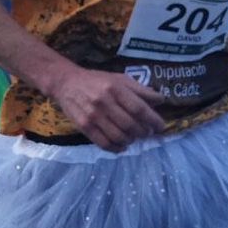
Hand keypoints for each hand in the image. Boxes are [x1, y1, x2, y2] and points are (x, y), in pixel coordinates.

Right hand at [48, 67, 165, 152]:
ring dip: (131, 141)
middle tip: (147, 133)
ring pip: (118, 136)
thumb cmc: (97, 80)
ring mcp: (93, 116)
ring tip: (134, 138)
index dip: (152, 120)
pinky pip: (104, 144)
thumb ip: (140, 90)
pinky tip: (122, 146)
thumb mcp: (119, 79)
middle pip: (130, 125)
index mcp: (115, 88)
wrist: (66, 83)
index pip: (139, 108)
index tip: (160, 126)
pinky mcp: (84, 127)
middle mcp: (104, 102)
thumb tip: (161, 100)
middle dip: (143, 132)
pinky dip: (117, 148)